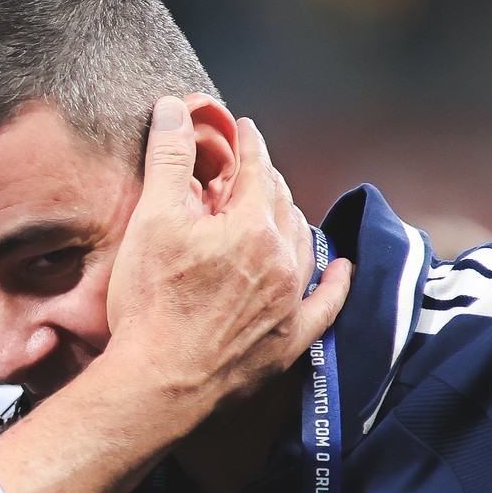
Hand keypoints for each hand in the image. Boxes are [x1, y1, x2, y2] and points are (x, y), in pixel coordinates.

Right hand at [104, 98, 349, 422]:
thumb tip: (175, 108)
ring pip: (302, 245)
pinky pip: (325, 304)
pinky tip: (341, 269)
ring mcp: (289, 302)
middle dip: (266, 180)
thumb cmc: (150, 303)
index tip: (243, 128)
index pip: (257, 168)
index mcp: (251, 226)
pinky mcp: (288, 341)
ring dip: (293, 220)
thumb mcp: (152, 220)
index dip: (249, 143)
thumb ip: (169, 159)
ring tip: (279, 208)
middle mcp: (281, 260)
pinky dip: (335, 283)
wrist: (158, 384)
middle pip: (282, 204)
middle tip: (247, 170)